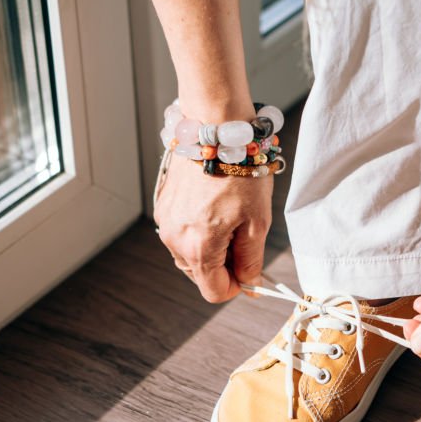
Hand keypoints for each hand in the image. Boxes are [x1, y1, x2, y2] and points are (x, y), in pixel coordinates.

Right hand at [155, 152, 271, 301]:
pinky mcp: (163, 206)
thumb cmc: (240, 171)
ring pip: (189, 255)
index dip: (236, 287)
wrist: (216, 130)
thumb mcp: (257, 221)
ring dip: (210, 248)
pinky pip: (181, 233)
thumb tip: (250, 283)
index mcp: (199, 247)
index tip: (249, 273)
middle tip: (244, 239)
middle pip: (200, 275)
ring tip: (230, 220)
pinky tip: (214, 208)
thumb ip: (251, 259)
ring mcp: (166, 222)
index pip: (214, 291)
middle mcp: (175, 239)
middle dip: (224, 266)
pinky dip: (197, 230)